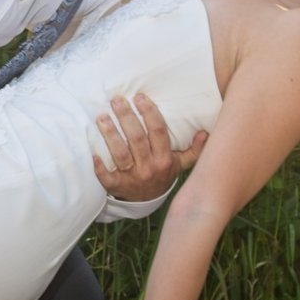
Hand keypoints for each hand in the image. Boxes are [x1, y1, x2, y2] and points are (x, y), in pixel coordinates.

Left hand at [92, 93, 206, 201]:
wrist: (147, 202)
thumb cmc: (162, 174)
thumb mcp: (180, 163)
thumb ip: (194, 149)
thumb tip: (205, 133)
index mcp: (164, 159)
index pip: (158, 131)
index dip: (149, 113)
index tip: (140, 97)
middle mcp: (148, 168)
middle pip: (137, 139)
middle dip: (126, 118)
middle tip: (117, 100)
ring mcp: (131, 178)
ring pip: (120, 154)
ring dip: (110, 135)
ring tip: (102, 117)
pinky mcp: (116, 186)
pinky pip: (107, 177)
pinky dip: (100, 166)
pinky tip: (93, 153)